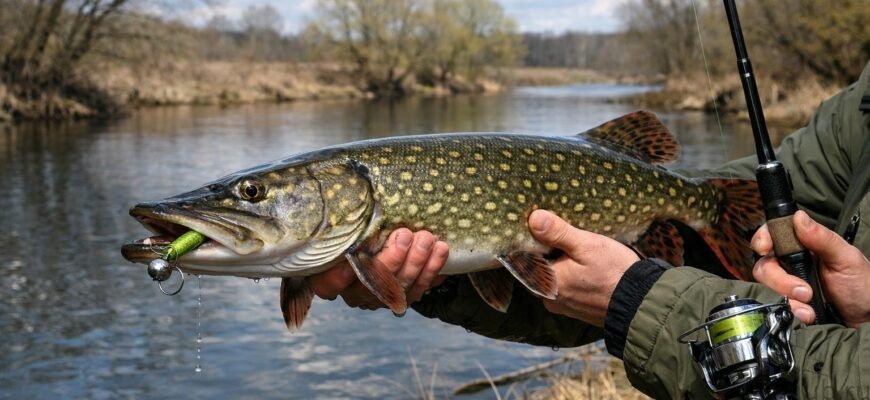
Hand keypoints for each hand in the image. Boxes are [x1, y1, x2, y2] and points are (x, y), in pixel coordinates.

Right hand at [309, 228, 448, 309]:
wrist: (391, 237)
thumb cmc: (361, 227)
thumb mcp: (350, 222)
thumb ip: (349, 219)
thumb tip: (353, 195)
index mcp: (332, 275)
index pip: (328, 284)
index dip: (338, 277)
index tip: (350, 260)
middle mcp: (355, 291)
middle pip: (372, 284)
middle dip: (392, 259)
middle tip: (405, 235)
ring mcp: (381, 297)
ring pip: (400, 287)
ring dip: (417, 262)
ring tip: (427, 238)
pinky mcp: (404, 297)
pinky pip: (420, 287)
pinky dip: (432, 268)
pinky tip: (440, 250)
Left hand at [529, 209, 640, 326]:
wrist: (641, 303)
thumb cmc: (614, 273)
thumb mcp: (586, 245)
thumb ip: (558, 233)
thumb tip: (533, 218)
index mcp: (546, 283)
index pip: (525, 258)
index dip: (532, 239)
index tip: (540, 224)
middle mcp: (549, 298)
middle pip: (539, 268)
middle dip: (547, 252)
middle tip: (561, 233)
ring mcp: (563, 306)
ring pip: (553, 278)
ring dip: (560, 264)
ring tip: (574, 247)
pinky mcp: (576, 309)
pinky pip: (566, 287)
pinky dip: (571, 275)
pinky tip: (583, 265)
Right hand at [751, 210, 869, 326]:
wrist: (865, 319)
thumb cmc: (861, 285)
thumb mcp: (846, 259)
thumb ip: (822, 238)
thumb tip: (798, 217)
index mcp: (804, 245)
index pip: (772, 234)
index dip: (763, 239)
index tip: (765, 249)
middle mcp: (791, 262)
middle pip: (765, 262)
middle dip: (779, 278)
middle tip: (804, 291)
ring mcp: (787, 282)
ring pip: (766, 284)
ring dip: (786, 296)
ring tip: (809, 306)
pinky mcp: (787, 302)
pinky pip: (774, 303)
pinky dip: (791, 310)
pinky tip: (807, 314)